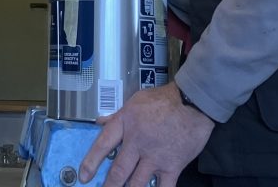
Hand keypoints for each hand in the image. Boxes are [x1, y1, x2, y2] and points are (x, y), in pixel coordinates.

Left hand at [78, 83, 213, 186]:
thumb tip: (99, 122)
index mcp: (127, 123)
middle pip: (118, 171)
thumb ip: (118, 115)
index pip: (103, 143)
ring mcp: (154, 157)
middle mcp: (137, 142)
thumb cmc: (164, 100)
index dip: (91, 161)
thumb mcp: (137, 101)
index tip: (84, 176)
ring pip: (136, 184)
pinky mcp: (171, 167)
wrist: (193, 102)